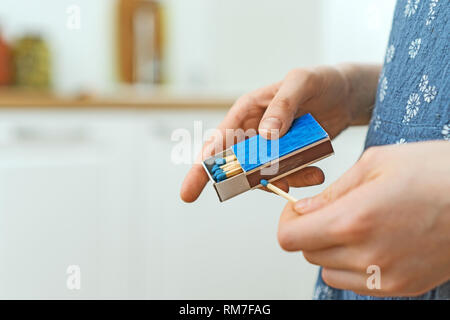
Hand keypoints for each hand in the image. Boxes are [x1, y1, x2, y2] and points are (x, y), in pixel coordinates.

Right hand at [180, 64, 379, 201]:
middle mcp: (252, 132)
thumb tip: (264, 135)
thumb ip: (282, 105)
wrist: (345, 95)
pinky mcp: (285, 158)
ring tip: (312, 175)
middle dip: (235, 181)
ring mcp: (268, 148)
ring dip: (281, 181)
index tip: (190, 188)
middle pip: (232, 164)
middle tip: (239, 191)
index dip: (203, 165)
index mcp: (246, 111)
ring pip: (261, 175)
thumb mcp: (301, 83)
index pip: (218, 140)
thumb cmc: (319, 81)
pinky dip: (298, 179)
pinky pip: (284, 176)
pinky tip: (316, 173)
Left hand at [278, 141, 449, 296]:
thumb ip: (332, 192)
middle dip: (309, 230)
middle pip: (308, 253)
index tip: (296, 209)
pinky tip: (372, 241)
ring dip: (329, 250)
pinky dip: (353, 264)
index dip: (287, 221)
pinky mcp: (404, 286)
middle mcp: (367, 254)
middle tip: (328, 211)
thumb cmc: (437, 172)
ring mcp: (387, 276)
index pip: (290, 238)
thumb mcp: (376, 163)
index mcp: (354, 219)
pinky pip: (357, 283)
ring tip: (353, 226)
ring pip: (329, 270)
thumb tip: (302, 209)